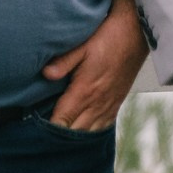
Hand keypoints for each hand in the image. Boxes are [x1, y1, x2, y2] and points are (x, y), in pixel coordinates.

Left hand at [44, 0, 148, 131]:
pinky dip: (91, 132)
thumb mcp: (82, 45)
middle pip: (75, 132)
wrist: (136, 32)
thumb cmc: (108, 37)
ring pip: (89, 132)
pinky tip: (84, 131)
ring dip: (75, 137)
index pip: (63, 120)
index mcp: (85, 91)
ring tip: (60, 140)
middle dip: (59, 137)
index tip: (36, 132)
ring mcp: (108, 105)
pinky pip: (103, 126)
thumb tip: (45, 74)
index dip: (49, 129)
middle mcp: (97, 103)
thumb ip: (63, 62)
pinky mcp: (117, 102)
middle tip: (44, 138)